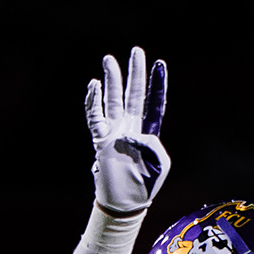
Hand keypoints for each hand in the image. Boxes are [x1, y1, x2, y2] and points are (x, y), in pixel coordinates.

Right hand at [85, 46, 169, 217]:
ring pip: (113, 100)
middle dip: (134, 73)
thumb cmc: (145, 185)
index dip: (156, 84)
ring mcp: (115, 132)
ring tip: (109, 59)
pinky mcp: (101, 140)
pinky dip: (93, 101)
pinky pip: (96, 117)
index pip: (153, 103)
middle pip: (133, 94)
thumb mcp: (160, 164)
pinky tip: (93, 85)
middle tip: (136, 51)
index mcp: (148, 131)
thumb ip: (153, 147)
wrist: (126, 202)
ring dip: (112, 80)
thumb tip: (135, 136)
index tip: (159, 64)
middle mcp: (131, 127)